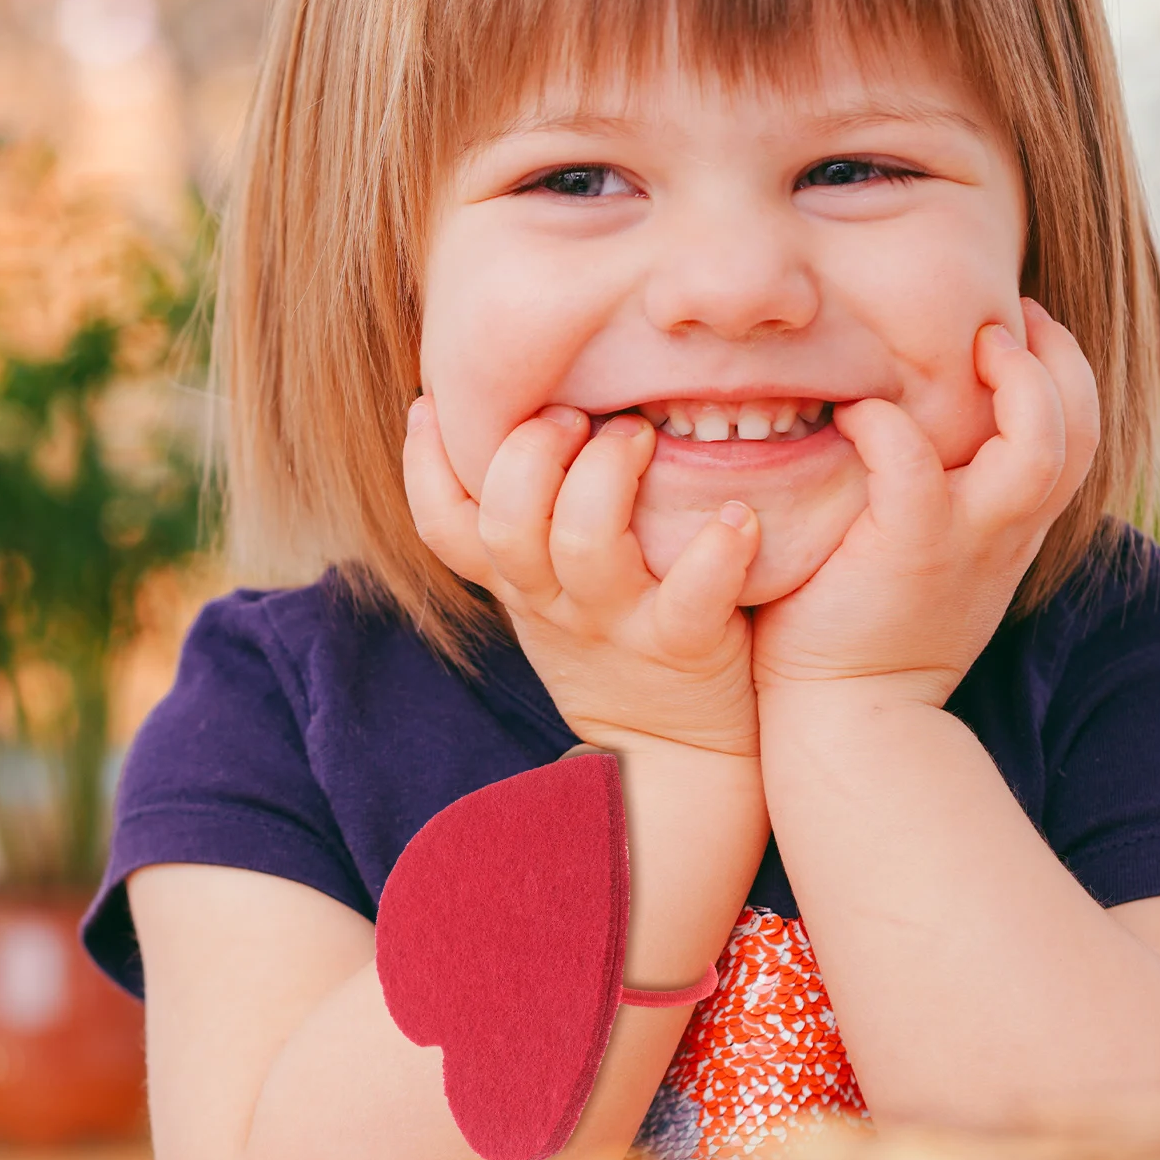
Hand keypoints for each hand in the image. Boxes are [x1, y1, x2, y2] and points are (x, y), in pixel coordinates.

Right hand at [403, 398, 762, 756]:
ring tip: (641, 434)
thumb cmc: (615, 646)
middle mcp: (553, 601)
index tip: (432, 402)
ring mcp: (615, 624)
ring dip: (608, 475)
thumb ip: (530, 525)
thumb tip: (520, 418)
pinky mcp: (681, 647)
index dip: (423, 465)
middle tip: (574, 414)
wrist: (675, 756)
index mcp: (518, 582)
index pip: (442, 526)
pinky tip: (737, 517)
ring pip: (584, 545)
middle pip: (506, 522)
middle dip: (531, 451)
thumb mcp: (548, 596)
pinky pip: (692, 597)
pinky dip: (716, 551)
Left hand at [751, 300, 1099, 706]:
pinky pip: (912, 461)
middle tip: (1006, 318)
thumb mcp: (926, 564)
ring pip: (1039, 444)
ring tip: (971, 345)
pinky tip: (855, 415)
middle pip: (1081, 428)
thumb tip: (908, 434)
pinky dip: (887, 424)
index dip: (1062, 374)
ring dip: (1016, 381)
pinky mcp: (909, 549)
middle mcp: (1005, 533)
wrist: (848, 720)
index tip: (1018, 332)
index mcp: (1012, 531)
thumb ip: (940, 505)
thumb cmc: (864, 635)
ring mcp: (965, 541)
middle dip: (1058, 358)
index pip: (1076, 436)